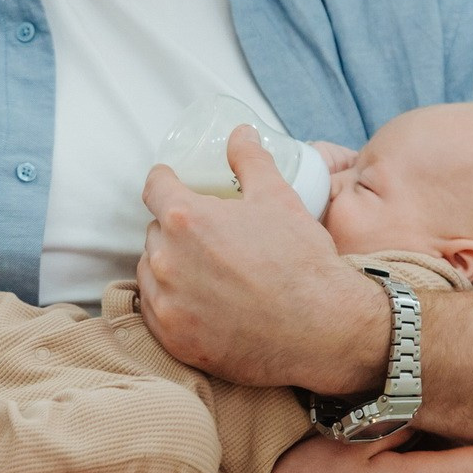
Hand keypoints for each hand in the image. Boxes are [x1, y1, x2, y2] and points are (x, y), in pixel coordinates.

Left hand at [140, 126, 383, 393]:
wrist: (321, 330)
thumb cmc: (300, 261)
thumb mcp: (278, 198)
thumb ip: (250, 160)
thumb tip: (240, 133)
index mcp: (186, 218)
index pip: (155, 186)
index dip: (166, 181)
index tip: (174, 184)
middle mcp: (166, 260)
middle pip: (155, 232)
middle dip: (175, 229)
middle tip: (208, 236)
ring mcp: (166, 303)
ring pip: (151, 272)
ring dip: (170, 266)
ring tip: (206, 271)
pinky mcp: (172, 339)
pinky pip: (156, 311)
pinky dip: (171, 303)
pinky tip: (201, 302)